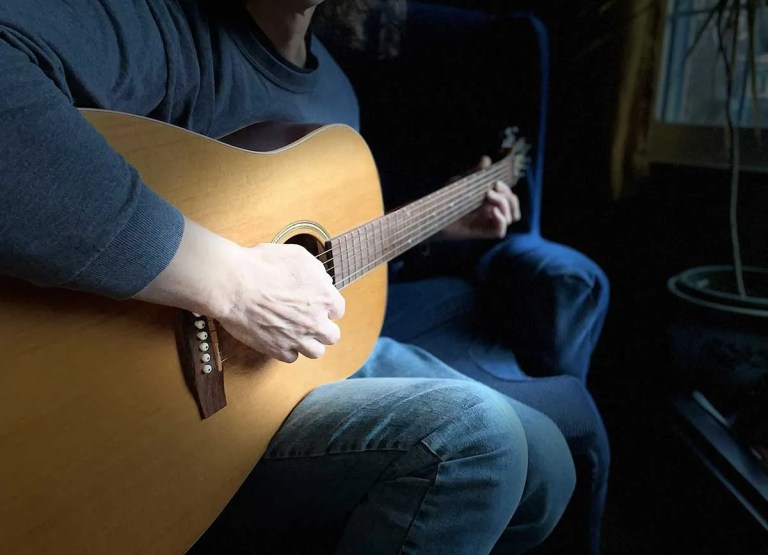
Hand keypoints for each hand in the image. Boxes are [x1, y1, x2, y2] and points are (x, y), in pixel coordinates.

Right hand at [216, 243, 344, 362]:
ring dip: (308, 342)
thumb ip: (317, 272)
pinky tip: (280, 337)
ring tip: (297, 332)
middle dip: (323, 327)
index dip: (326, 306)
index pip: (338, 310)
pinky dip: (287, 349)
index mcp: (324, 297)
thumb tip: (323, 282)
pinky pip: (291, 357)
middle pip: (332, 335)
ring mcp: (297, 338)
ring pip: (316, 352)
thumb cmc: (263, 265)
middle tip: (309, 319)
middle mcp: (315, 321)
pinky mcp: (277, 349)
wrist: (233, 284)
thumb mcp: (298, 255)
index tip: (316, 303)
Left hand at [440, 156, 520, 240]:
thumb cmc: (442, 198)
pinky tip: (493, 212)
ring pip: (509, 219)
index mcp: (486, 201)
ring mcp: (484, 223)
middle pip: (512, 208)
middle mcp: (488, 212)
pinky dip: (501, 222)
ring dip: (506, 206)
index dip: (507, 190)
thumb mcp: (461, 182)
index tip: (496, 182)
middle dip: (509, 197)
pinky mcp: (479, 233)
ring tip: (490, 198)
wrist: (429, 212)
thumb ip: (475, 173)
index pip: (508, 197)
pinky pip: (499, 232)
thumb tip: (487, 160)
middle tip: (493, 190)